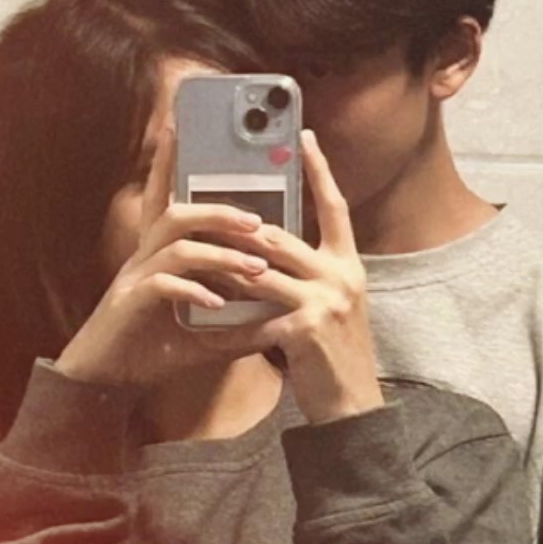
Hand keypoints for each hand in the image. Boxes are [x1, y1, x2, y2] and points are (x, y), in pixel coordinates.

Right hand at [56, 122, 270, 387]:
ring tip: (255, 267)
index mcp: (158, 255)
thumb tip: (280, 323)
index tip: (182, 127)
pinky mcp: (128, 302)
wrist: (105, 385)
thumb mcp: (204, 336)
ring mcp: (133, 278)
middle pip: (178, 212)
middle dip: (221, 211)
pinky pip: (162, 283)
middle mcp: (143, 257)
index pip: (166, 198)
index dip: (169, 162)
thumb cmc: (151, 352)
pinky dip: (193, 290)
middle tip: (261, 223)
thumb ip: (239, 325)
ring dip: (220, 252)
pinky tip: (218, 305)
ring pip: (176, 244)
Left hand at [196, 132, 383, 424]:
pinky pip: (253, 322)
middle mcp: (342, 275)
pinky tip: (200, 332)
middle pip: (281, 237)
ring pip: (260, 273)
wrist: (352, 406)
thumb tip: (266, 247)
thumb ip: (307, 274)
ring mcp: (325, 301)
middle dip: (238, 231)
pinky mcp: (306, 330)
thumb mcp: (331, 304)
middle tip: (201, 215)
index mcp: (348, 263)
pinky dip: (224, 329)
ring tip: (190, 266)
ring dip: (222, 274)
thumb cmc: (333, 354)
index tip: (304, 136)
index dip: (320, 171)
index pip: (336, 207)